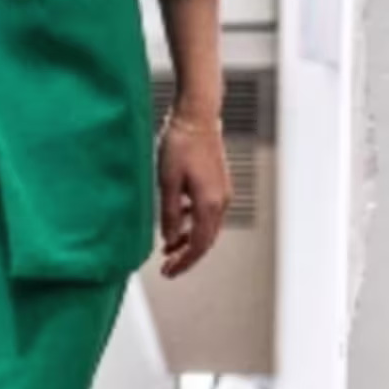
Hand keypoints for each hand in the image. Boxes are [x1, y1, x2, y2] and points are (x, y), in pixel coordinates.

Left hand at [157, 108, 230, 276]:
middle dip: (186, 255)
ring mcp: (221, 191)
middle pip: (206, 239)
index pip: (199, 245)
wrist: (197, 115)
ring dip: (188, 239)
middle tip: (167, 266)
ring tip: (168, 247)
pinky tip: (178, 222)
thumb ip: (169, 214)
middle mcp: (221, 201)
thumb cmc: (180, 144)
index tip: (168, 272)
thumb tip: (169, 239)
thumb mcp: (167, 182)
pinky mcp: (217, 182)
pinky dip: (192, 222)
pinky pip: (206, 211)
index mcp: (210, 204)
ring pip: (206, 226)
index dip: (184, 262)